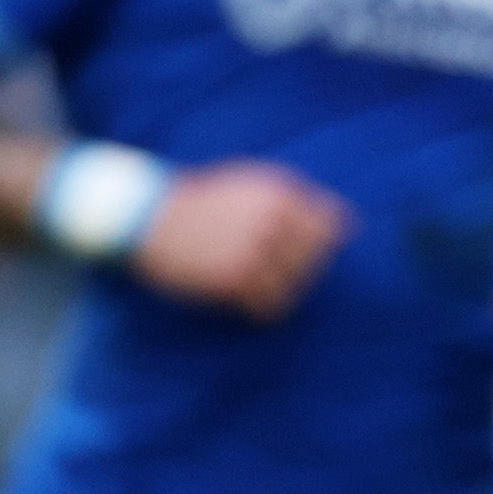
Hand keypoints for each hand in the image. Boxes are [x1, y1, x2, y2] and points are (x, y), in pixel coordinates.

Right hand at [123, 161, 344, 318]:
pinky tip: (243, 302)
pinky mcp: (233, 278)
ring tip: (255, 287)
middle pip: (314, 258)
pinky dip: (260, 309)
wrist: (147, 217)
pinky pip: (268, 306)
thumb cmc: (198, 202)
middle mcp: (271, 217)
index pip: (330, 224)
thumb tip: (345, 223)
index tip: (298, 251)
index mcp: (277, 190)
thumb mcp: (247, 184)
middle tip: (270, 271)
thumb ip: (291, 200)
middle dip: (298, 268)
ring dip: (279, 290)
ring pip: (295, 285)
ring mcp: (253, 248)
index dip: (319, 243)